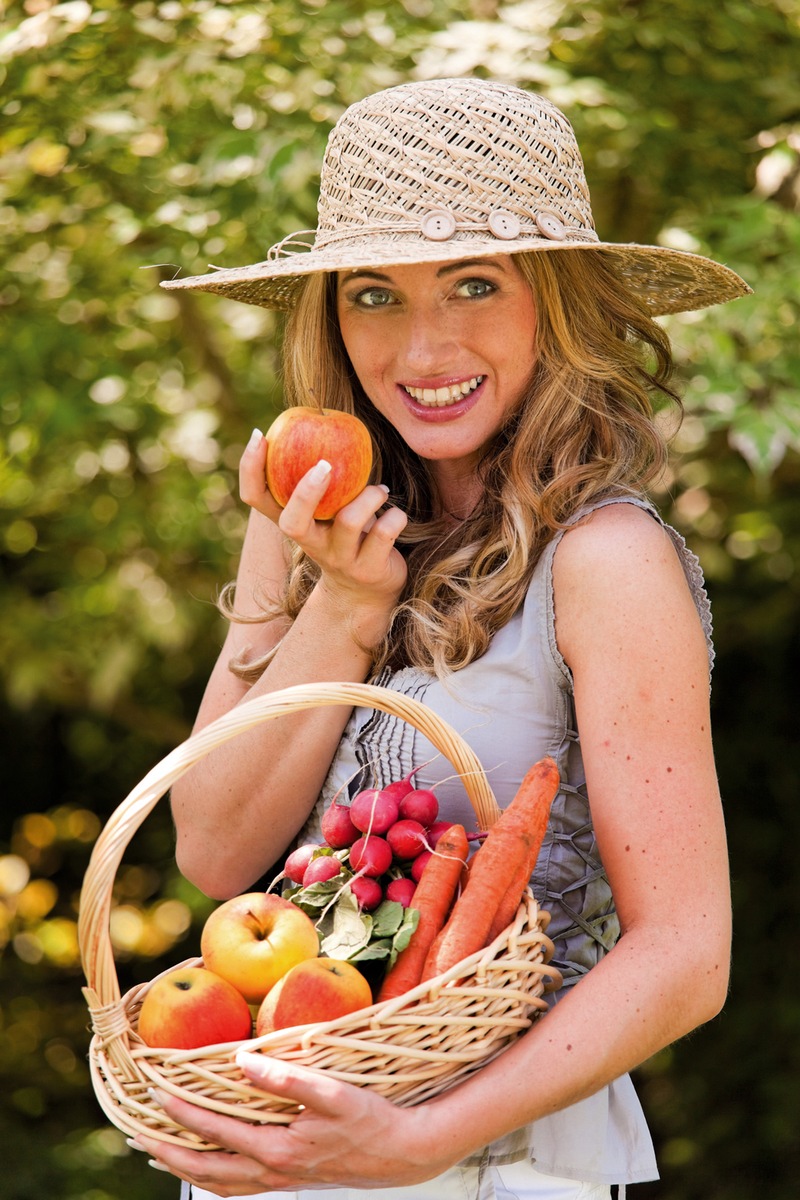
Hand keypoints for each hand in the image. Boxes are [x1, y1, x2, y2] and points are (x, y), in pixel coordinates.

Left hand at [129, 1053, 451, 1195]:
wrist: (402, 1155)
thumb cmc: (371, 1119)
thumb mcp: (333, 1092)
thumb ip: (286, 1077)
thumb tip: (241, 1061)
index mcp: (277, 1149)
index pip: (216, 1132)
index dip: (183, 1113)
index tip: (155, 1094)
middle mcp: (272, 1171)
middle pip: (205, 1168)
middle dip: (168, 1150)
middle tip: (136, 1133)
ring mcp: (280, 1180)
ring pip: (219, 1182)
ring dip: (184, 1167)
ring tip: (157, 1153)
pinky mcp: (291, 1178)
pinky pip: (239, 1187)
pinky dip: (213, 1179)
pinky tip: (209, 1167)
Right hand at [240, 430, 408, 612]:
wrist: (365, 593)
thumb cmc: (345, 535)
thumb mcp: (325, 510)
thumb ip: (318, 478)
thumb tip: (317, 417)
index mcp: (294, 524)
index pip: (256, 499)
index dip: (250, 469)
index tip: (258, 436)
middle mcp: (310, 544)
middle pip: (293, 522)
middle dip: (306, 492)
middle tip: (324, 465)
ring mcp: (339, 559)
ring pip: (348, 523)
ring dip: (368, 497)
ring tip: (380, 490)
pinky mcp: (369, 569)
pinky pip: (384, 533)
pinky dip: (394, 517)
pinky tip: (395, 514)